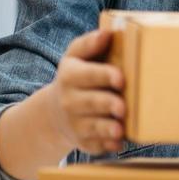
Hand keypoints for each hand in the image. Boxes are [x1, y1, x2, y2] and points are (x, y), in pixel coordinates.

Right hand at [41, 28, 126, 156]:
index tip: (120, 78)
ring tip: (119, 130)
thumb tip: (108, 33)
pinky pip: (94, 146)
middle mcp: (70, 101)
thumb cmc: (77, 77)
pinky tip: (117, 144)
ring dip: (106, 129)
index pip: (86, 75)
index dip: (103, 76)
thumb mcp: (76, 57)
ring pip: (92, 127)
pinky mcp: (83, 142)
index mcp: (70, 76)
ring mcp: (75, 124)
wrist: (57, 111)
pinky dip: (106, 146)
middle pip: (90, 102)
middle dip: (106, 104)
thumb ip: (89, 44)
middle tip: (122, 107)